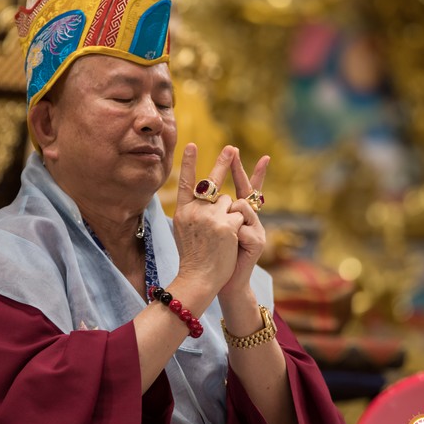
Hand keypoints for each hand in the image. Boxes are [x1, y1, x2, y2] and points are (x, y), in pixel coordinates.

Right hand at [171, 144, 244, 294]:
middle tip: (231, 148)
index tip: (191, 145)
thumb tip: (205, 195)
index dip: (189, 163)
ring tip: (222, 236)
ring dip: (232, 214)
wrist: (198, 278)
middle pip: (214, 183)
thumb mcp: (184, 230)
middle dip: (224, 163)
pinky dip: (239, 225)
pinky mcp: (226, 225)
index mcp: (183, 211)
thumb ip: (193, 212)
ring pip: (231, 202)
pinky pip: (240, 214)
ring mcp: (210, 217)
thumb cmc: (193, 257)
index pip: (186, 182)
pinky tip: (230, 241)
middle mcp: (195, 211)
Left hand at [218, 150, 268, 300]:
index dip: (241, 169)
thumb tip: (201, 190)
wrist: (224, 282)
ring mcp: (256, 228)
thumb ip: (209, 211)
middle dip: (239, 170)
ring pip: (240, 206)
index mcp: (235, 214)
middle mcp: (249, 218)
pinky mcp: (258, 241)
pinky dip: (234, 236)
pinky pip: (242, 226)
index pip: (240, 187)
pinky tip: (235, 247)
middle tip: (237, 150)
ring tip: (227, 236)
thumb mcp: (210, 229)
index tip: (241, 151)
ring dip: (228, 218)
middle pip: (245, 189)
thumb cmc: (215, 256)